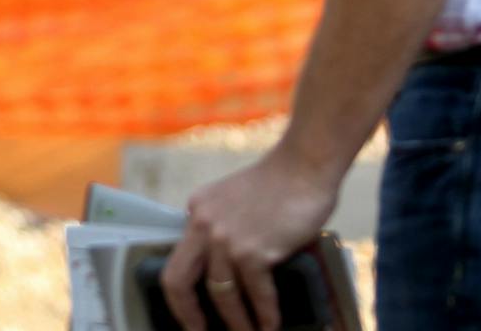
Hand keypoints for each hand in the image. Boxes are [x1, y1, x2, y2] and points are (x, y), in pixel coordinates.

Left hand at [161, 149, 338, 330]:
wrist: (305, 166)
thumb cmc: (278, 184)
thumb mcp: (232, 200)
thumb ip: (221, 227)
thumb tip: (224, 271)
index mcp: (196, 211)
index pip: (175, 260)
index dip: (179, 295)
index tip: (188, 314)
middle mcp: (203, 223)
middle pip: (178, 281)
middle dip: (187, 315)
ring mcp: (227, 238)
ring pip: (220, 294)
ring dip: (237, 322)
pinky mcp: (254, 250)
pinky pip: (256, 294)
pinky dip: (266, 314)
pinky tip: (271, 325)